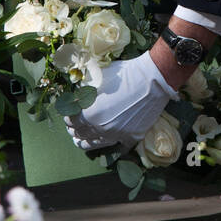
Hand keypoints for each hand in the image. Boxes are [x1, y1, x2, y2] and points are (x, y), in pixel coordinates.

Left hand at [64, 50, 180, 151]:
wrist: (152, 79)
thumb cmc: (124, 74)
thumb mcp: (97, 78)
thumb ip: (83, 93)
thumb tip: (75, 100)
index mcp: (89, 114)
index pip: (71, 121)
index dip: (68, 118)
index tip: (68, 116)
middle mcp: (101, 129)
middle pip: (81, 134)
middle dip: (74, 130)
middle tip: (72, 128)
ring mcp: (116, 135)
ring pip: (95, 144)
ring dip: (85, 142)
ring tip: (81, 141)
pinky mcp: (131, 137)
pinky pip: (117, 146)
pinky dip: (110, 144)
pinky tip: (106, 141)